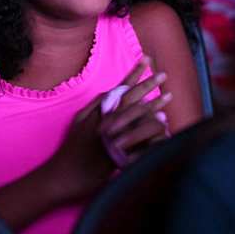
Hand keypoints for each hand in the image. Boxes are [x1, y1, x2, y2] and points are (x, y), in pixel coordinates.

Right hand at [43, 57, 170, 200]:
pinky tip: (164, 124)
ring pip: (137, 116)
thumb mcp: (80, 121)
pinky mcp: (119, 151)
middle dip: (148, 84)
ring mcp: (114, 136)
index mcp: (98, 111)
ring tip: (168, 96)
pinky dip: (151, 130)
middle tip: (164, 74)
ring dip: (154, 106)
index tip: (147, 59)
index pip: (119, 88)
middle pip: (131, 99)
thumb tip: (109, 91)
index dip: (134, 74)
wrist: (66, 174)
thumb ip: (95, 105)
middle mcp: (107, 120)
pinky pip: (139, 139)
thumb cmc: (72, 147)